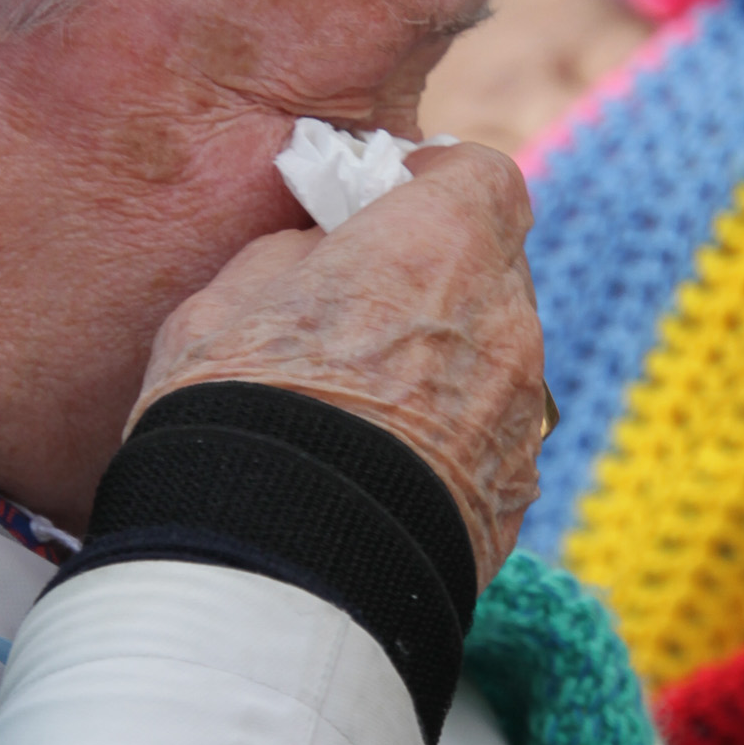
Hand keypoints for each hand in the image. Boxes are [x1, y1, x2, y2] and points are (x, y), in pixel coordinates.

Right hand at [132, 143, 542, 588]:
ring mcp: (520, 410)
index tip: (387, 203)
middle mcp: (502, 319)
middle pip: (493, 267)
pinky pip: (492, 437)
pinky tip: (386, 471)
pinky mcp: (517, 492)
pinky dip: (453, 440)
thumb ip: (295, 256)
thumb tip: (322, 256)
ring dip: (447, 362)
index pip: (483, 175)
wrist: (276, 570)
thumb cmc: (237, 417)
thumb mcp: (223, 301)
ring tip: (365, 409)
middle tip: (363, 312)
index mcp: (437, 245)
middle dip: (439, 276)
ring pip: (497, 355)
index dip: (434, 182)